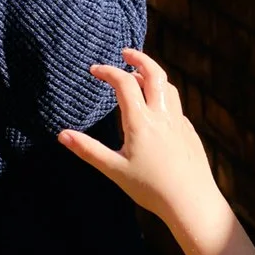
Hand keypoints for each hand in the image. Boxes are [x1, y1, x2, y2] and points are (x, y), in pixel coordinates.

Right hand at [58, 48, 222, 228]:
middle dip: (138, 58)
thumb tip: (62, 135)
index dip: (108, 71)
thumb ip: (88, 150)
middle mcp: (162, 115)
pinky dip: (163, 96)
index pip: (124, 83)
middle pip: (153, 73)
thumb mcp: (114, 170)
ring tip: (139, 76)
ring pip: (168, 86)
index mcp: (140, 121)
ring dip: (152, 75)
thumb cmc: (151, 189)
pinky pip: (175, 105)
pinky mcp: (189, 132)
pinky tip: (156, 109)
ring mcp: (178, 122)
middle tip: (125, 52)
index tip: (94, 70)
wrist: (192, 202)